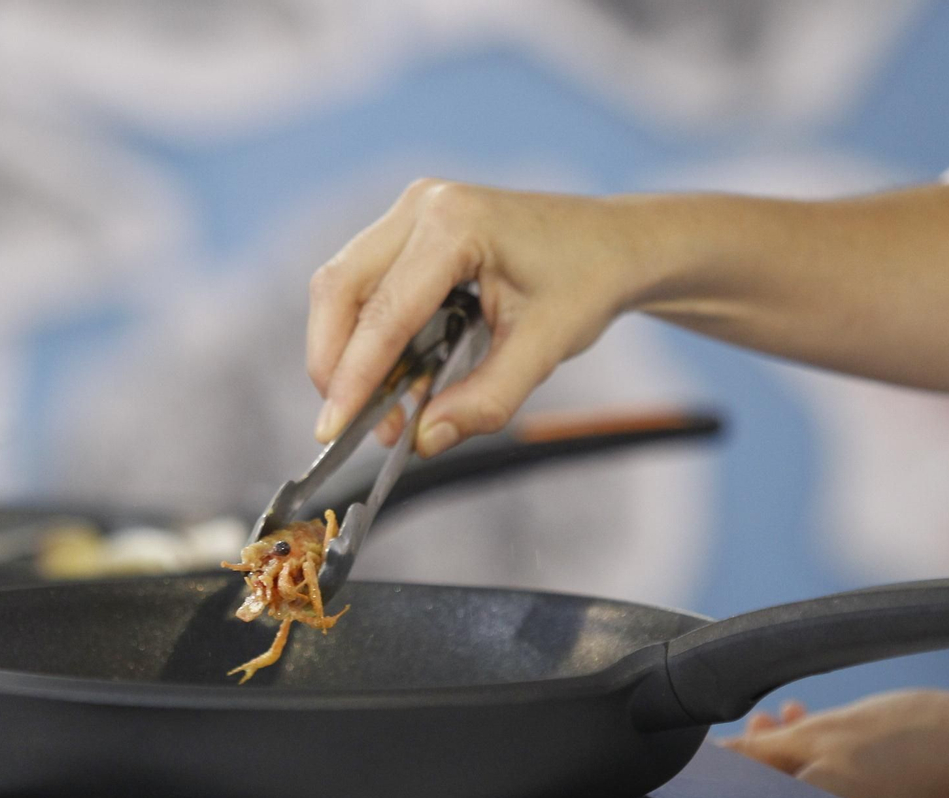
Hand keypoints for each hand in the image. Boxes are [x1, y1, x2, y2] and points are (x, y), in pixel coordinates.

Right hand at [305, 180, 649, 456]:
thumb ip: (485, 400)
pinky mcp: (409, 231)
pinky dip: (364, 336)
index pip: (384, 312)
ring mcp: (411, 214)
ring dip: (345, 352)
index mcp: (456, 224)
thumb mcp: (543, 348)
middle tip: (347, 424)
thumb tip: (425, 440)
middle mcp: (422, 207)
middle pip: (339, 289)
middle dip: (333, 363)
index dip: (353, 376)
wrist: (615, 245)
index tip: (333, 430)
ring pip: (341, 287)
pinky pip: (363, 286)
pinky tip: (391, 378)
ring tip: (378, 409)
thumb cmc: (587, 281)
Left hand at [722, 690, 948, 797]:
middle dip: (766, 760)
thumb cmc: (917, 742)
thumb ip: (764, 750)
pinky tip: (838, 752)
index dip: (735, 761)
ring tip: (804, 723)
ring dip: (798, 768)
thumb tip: (719, 758)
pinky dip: (832, 788)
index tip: (743, 732)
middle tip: (775, 721)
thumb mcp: (826, 733)